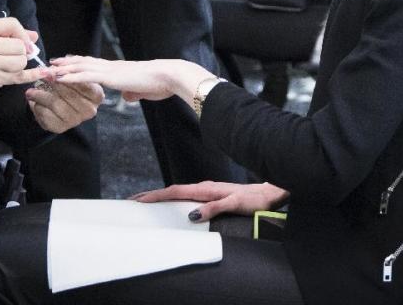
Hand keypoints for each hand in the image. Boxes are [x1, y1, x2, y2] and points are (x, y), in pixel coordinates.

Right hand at [0, 18, 38, 103]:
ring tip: (6, 65)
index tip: (21, 41)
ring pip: (21, 62)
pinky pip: (19, 77)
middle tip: (9, 56)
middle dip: (19, 51)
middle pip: (19, 46)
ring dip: (18, 64)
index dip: (21, 33)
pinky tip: (42, 72)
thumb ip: (5, 33)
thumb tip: (33, 36)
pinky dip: (31, 75)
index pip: (12, 24)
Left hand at [25, 77, 103, 133]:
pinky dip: (38, 106)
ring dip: (40, 95)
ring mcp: (75, 120)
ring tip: (30, 90)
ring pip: (55, 103)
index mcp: (97, 96)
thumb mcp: (76, 78)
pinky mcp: (61, 128)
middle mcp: (89, 110)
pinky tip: (34, 101)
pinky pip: (46, 114)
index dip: (68, 76)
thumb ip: (70, 71)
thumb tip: (57, 64)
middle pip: (68, 93)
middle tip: (41, 75)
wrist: (63, 110)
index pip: (83, 84)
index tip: (54, 70)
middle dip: (52, 82)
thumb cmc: (71, 89)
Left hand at [51, 55, 212, 103]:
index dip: (80, 63)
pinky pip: (86, 76)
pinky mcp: (111, 77)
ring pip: (81, 66)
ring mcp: (110, 70)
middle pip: (84, 61)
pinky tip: (60, 77)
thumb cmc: (159, 83)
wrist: (167, 76)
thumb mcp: (142, 90)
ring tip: (49, 68)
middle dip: (67, 62)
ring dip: (64, 68)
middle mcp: (112, 66)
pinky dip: (71, 76)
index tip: (68, 62)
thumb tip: (128, 96)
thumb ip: (133, 92)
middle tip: (51, 62)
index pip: (95, 64)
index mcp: (119, 69)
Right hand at [130, 181, 289, 221]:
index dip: (157, 196)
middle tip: (133, 201)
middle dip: (153, 195)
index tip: (139, 200)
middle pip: (174, 190)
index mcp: (207, 189)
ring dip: (162, 196)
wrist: (270, 193)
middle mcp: (206, 187)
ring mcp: (209, 190)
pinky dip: (174, 199)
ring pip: (180, 192)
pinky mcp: (212, 194)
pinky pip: (188, 196)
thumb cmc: (255, 200)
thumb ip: (215, 208)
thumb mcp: (236, 204)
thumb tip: (192, 215)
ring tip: (146, 201)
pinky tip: (172, 203)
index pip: (176, 192)